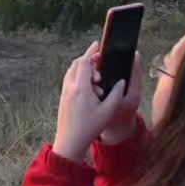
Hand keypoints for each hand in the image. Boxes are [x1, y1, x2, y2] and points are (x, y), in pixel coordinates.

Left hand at [52, 43, 140, 161]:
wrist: (70, 141)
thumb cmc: (90, 127)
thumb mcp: (108, 110)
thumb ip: (116, 93)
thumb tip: (121, 81)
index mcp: (80, 87)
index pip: (84, 63)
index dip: (91, 52)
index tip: (98, 44)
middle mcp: (70, 87)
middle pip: (76, 64)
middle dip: (88, 59)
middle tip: (100, 59)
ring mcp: (64, 92)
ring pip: (71, 72)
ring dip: (83, 68)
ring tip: (98, 76)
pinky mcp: (63, 98)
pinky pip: (69, 80)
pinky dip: (79, 76)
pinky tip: (90, 85)